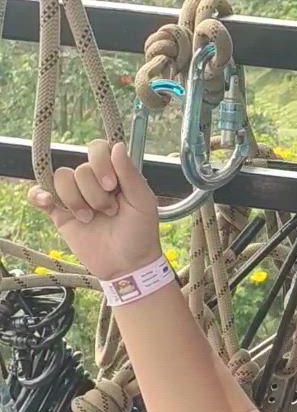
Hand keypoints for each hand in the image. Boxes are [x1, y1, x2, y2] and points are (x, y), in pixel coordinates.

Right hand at [28, 140, 161, 280]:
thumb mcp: (142, 202)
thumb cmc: (139, 234)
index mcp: (114, 174)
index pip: (97, 149)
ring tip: (89, 219)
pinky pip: (38, 195)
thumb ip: (129, 173)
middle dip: (94, 193)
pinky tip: (48, 202)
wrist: (126, 266)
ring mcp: (75, 197)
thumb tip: (116, 145)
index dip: (100, 163)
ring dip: (75, 200)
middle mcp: (93, 182)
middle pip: (80, 169)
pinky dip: (38, 195)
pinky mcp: (60, 214)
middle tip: (109, 212)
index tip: (112, 186)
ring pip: (60, 179)